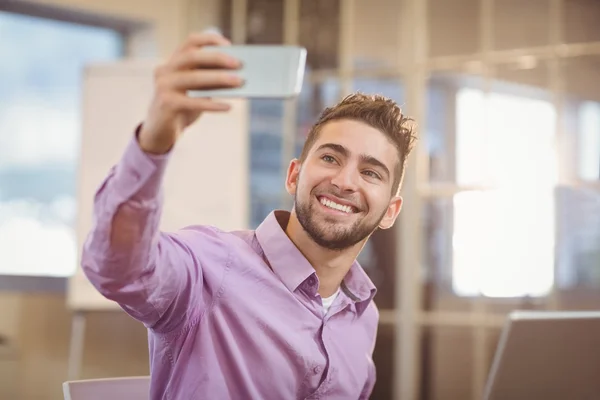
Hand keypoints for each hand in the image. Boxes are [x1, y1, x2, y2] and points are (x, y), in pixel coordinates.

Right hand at [138, 32, 243, 153]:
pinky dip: (212, 104)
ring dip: (218, 78)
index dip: (209, 40)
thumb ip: (210, 79)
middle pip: (192, 56)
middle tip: (239, 63)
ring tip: (239, 81)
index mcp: (173, 62)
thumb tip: (238, 74)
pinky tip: (228, 107)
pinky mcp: (166, 104)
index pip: (190, 42)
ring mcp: (163, 86)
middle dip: (217, 58)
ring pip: (193, 77)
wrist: (161, 131)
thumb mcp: (196, 90)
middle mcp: (165, 70)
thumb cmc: (184, 107)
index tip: (229, 44)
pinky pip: (193, 102)